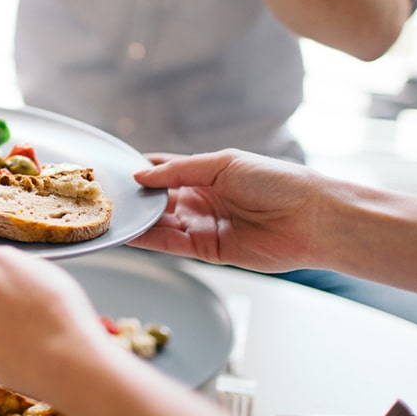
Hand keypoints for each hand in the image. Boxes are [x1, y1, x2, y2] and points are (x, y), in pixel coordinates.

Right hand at [130, 149, 326, 272]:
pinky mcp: (208, 251)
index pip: (165, 170)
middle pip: (159, 199)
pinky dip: (150, 239)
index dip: (141, 171)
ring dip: (138, 220)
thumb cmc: (276, 181)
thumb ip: (179, 171)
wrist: (310, 218)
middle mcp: (202, 199)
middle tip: (105, 197)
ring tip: (111, 216)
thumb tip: (141, 176)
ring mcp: (204, 225)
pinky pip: (172, 244)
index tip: (115, 171)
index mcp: (207, 173)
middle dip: (135, 198)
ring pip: (161, 223)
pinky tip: (130, 233)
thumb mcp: (223, 164)